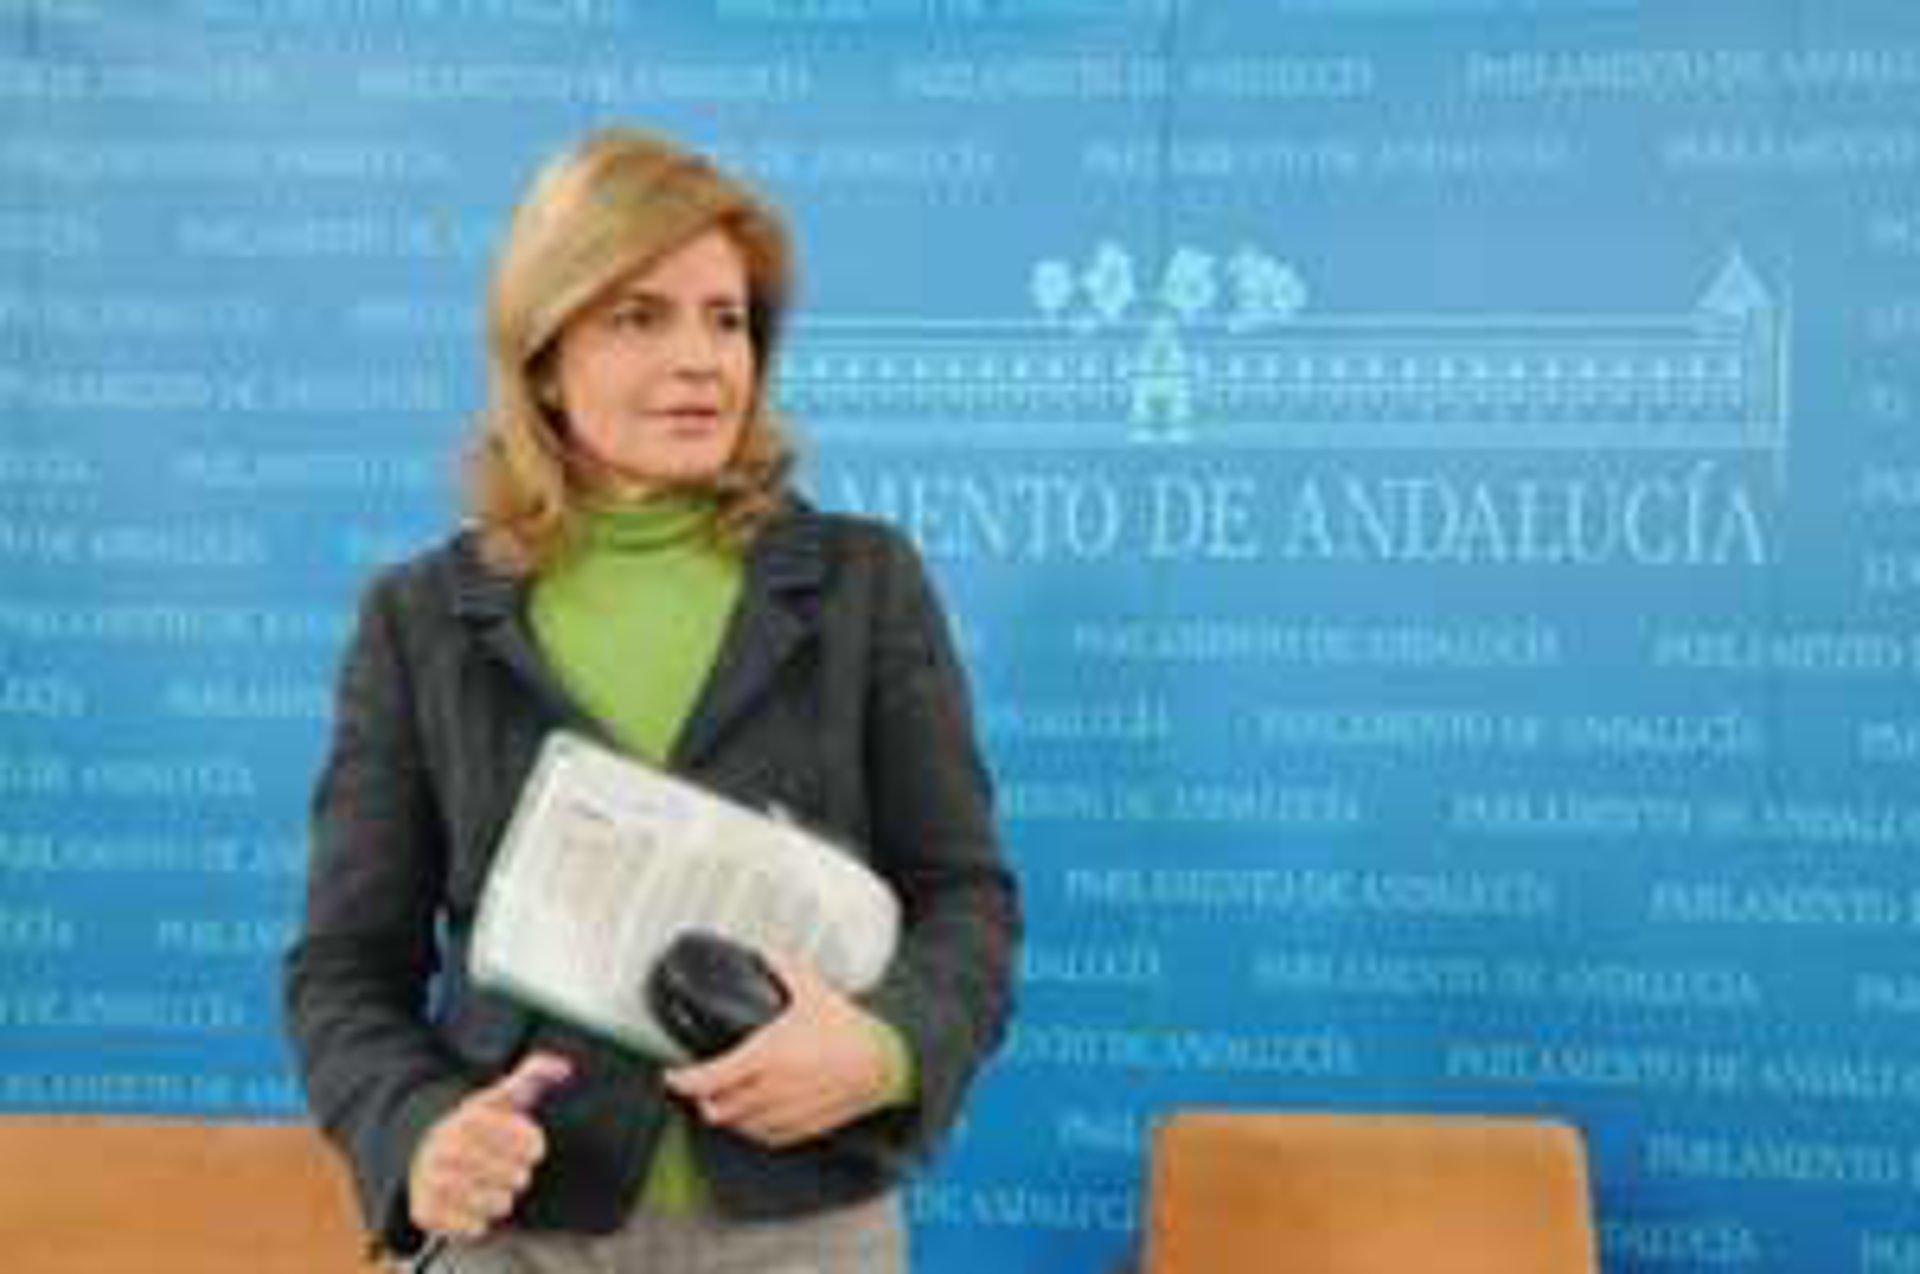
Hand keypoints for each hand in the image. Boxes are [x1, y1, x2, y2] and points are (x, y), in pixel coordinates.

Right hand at [408, 1052, 571, 1239]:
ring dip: (500, 1196)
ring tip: (488, 1183)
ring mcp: (433, 1181)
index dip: (534, 1147)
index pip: (531, 1146)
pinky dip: (479, 1220)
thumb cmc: (478, 1126)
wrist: (425, 1153)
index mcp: (470, 1118)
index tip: (526, 1144)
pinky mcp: (426, 1213)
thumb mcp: (505, 1095)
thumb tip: (564, 1067)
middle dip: (517, 1172)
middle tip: (503, 1165)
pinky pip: (476, 1228)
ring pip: (500, 1204)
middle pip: (518, 1178)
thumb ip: (536, 1073)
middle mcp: (446, 1149)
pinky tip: (470, 1202)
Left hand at [663, 952, 892, 1146]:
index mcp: (767, 1055)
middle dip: (703, 1097)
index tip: (672, 1076)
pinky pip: (764, 1137)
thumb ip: (784, 968)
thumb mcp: (814, 990)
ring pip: (738, 1126)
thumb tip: (765, 952)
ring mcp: (785, 1112)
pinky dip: (751, 1129)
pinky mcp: (801, 1128)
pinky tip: (753, 1115)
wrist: (883, 1063)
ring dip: (726, 1114)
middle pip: (717, 1107)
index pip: (709, 1077)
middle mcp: (771, 1088)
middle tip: (701, 1084)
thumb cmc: (849, 1031)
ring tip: (724, 1098)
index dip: (682, 1080)